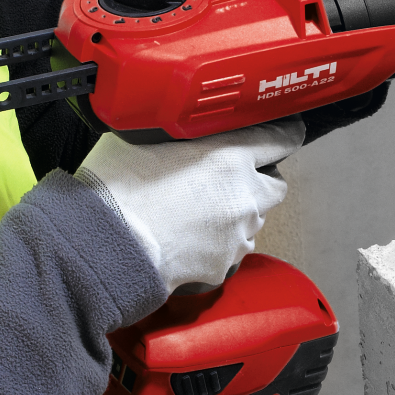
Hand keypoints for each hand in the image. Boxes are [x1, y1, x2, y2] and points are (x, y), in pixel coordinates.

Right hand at [75, 119, 305, 293]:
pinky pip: (232, 251)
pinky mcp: (224, 264)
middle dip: (259, 181)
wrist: (106, 245)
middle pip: (275, 186)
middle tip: (232, 179)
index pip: (278, 139)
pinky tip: (191, 240)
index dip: (284, 135)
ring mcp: (236, 234)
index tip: (288, 134)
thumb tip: (170, 130)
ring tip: (202, 214)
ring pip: (254, 221)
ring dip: (238, 215)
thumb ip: (173, 136)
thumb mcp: (142, 140)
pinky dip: (219, 245)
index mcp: (227, 157)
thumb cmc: (115, 191)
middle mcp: (242, 197)